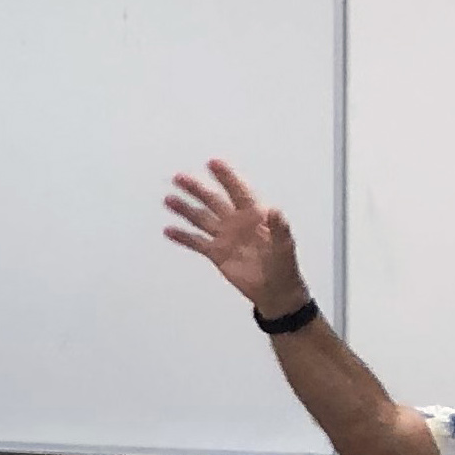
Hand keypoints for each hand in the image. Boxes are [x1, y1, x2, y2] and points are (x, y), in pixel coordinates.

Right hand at [162, 160, 310, 318]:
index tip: (213, 163)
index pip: (238, 191)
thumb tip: (275, 210)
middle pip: (213, 201)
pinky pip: (197, 242)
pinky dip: (183, 237)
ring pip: (201, 218)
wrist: (275, 291)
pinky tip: (170, 230)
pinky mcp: (217, 253)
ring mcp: (225, 237)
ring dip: (185, 209)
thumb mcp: (285, 246)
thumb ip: (279, 228)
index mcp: (255, 216)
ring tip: (169, 200)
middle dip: (197, 189)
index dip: (226, 177)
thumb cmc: (284, 267)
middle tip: (179, 178)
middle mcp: (237, 222)